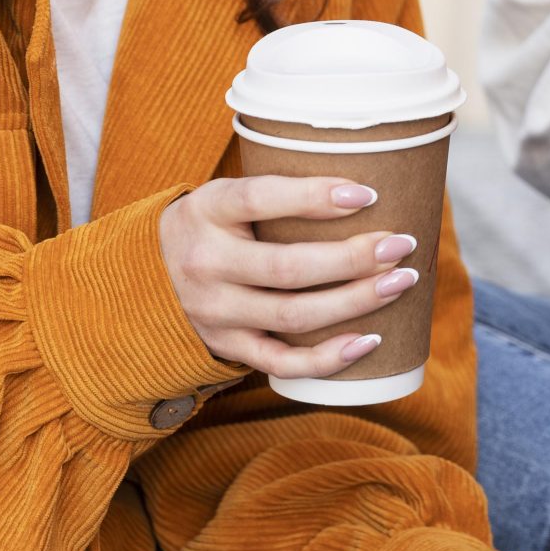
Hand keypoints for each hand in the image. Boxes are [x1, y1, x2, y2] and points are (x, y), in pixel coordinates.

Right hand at [157, 176, 422, 378]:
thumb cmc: (213, 224)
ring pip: (292, 316)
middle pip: (288, 267)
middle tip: (402, 244)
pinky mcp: (226, 345)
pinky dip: (326, 358)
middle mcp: (207, 263)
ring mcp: (215, 311)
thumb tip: (365, 187)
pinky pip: (280, 362)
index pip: (261, 199)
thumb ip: (278, 191)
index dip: (314, 197)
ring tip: (400, 282)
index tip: (368, 194)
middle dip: (354, 258)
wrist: (147, 275)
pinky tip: (368, 341)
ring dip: (354, 302)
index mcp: (208, 210)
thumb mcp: (227, 193)